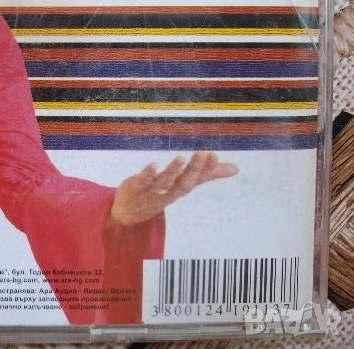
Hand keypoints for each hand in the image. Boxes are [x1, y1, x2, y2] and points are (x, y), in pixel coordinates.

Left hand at [109, 151, 238, 225]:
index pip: (196, 180)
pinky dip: (148, 174)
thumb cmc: (162, 193)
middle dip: (194, 170)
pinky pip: (142, 182)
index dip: (206, 169)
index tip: (214, 155)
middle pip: (184, 183)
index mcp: (181, 189)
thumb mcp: (185, 184)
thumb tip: (236, 168)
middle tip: (204, 153)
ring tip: (181, 158)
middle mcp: (169, 192)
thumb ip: (208, 175)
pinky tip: (153, 165)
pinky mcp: (136, 187)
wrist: (129, 212)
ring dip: (173, 172)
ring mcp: (152, 191)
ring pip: (165, 183)